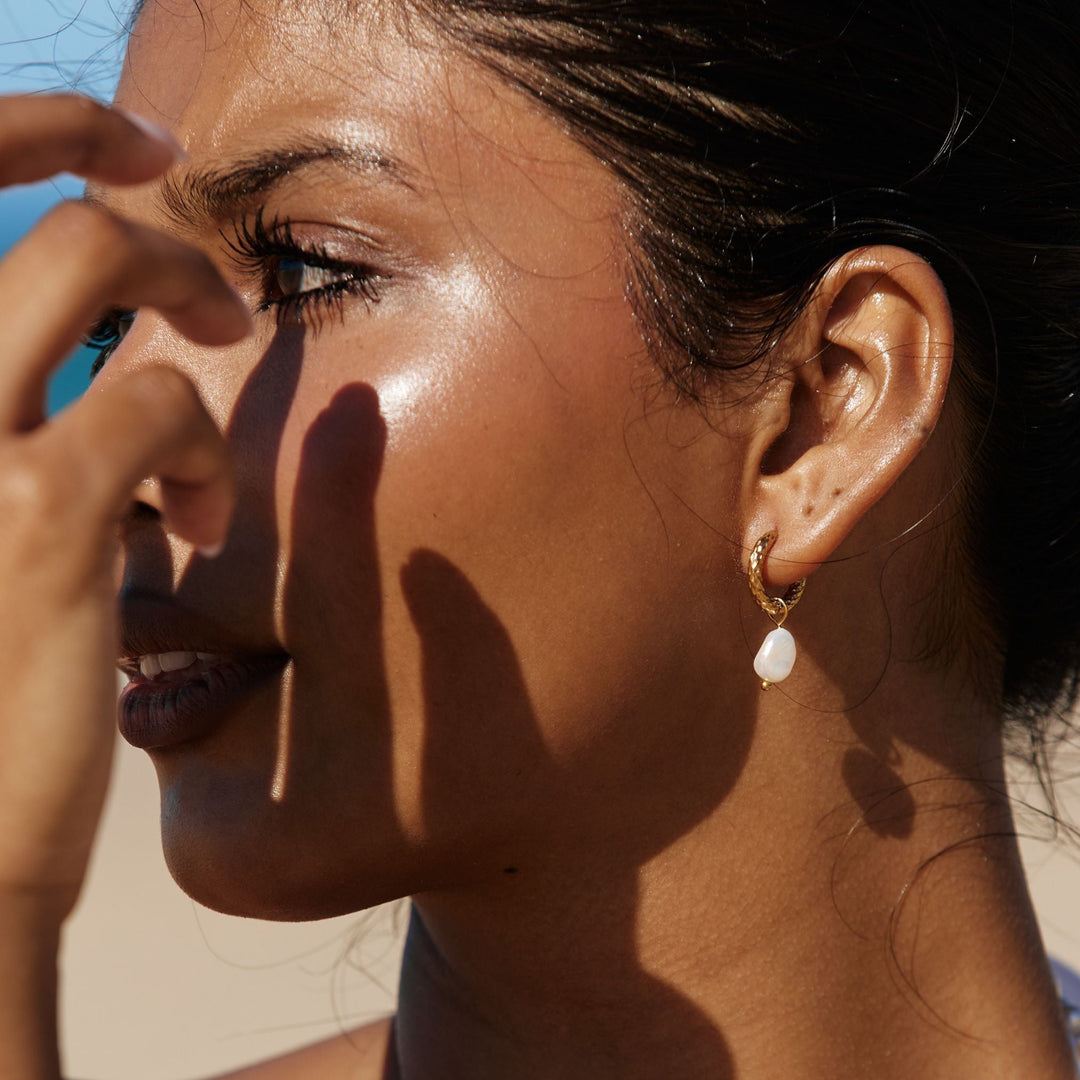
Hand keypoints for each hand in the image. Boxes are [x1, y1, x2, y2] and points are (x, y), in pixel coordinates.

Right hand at [0, 95, 249, 916]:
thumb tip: (82, 364)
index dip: (39, 127)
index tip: (132, 144)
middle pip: (50, 218)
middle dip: (161, 238)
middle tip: (225, 304)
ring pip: (100, 263)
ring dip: (193, 315)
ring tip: (217, 422)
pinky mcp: (34, 513)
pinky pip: (159, 405)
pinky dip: (204, 451)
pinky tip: (204, 523)